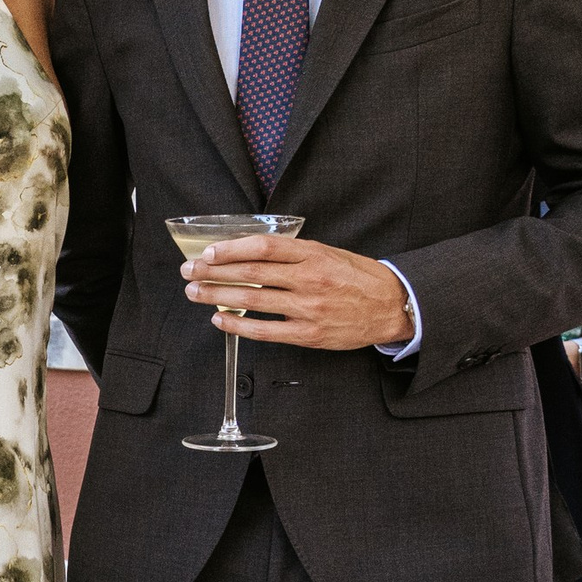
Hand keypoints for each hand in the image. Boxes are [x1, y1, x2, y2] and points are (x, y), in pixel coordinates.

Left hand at [187, 233, 412, 349]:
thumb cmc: (357, 278)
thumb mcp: (328, 253)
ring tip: (195, 293)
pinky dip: (238, 326)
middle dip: (213, 272)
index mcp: (313, 254)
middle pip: (250, 272)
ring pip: (252, 300)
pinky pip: (265, 330)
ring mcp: (308, 307)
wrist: (391, 307)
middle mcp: (308, 279)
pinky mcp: (308, 334)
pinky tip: (219, 320)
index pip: (262, 246)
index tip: (208, 252)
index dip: (230, 249)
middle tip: (189, 271)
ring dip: (217, 296)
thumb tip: (250, 251)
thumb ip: (293, 253)